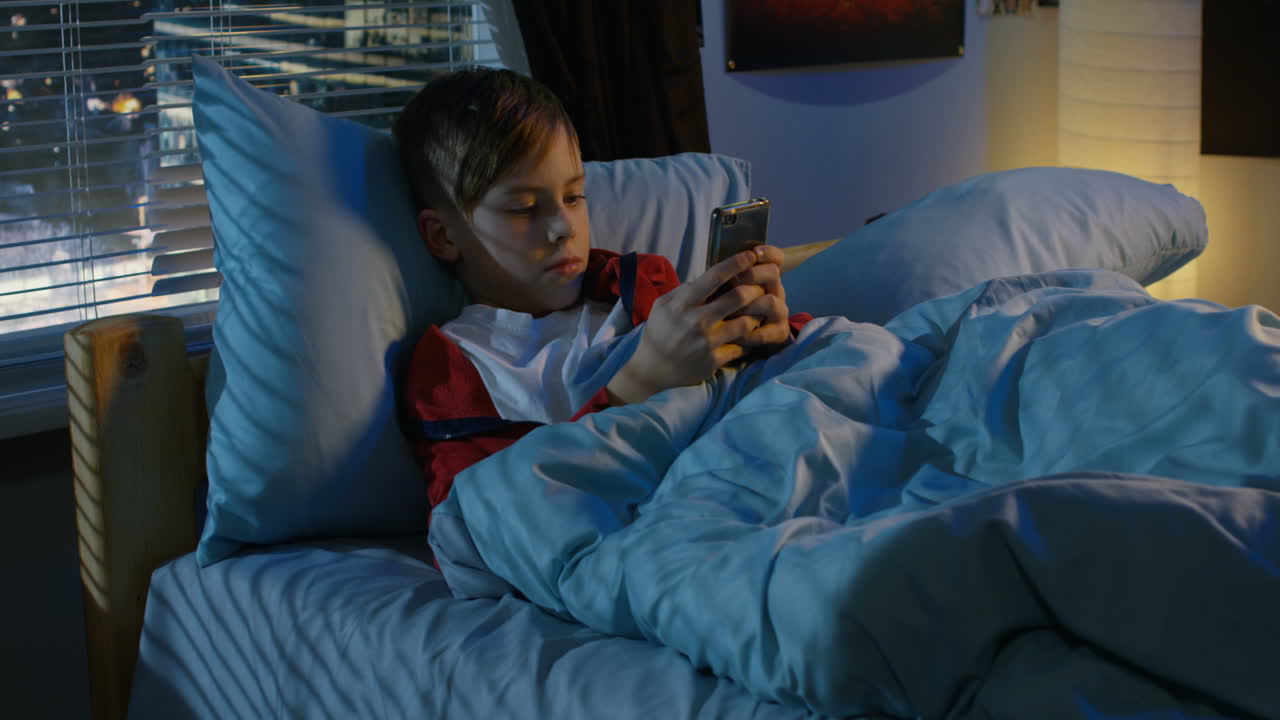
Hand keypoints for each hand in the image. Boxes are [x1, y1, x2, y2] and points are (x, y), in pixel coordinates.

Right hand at [606, 250, 768, 404]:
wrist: (654, 368)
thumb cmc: (660, 331)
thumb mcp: (663, 305)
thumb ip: (685, 290)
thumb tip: (709, 277)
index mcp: (682, 304)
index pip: (714, 277)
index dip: (736, 263)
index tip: (751, 255)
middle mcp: (696, 322)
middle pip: (738, 297)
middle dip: (754, 288)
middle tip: (761, 284)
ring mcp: (707, 343)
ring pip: (746, 322)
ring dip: (756, 313)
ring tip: (759, 309)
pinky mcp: (714, 360)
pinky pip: (742, 345)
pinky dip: (749, 338)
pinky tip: (751, 333)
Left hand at [722, 245, 789, 350]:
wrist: (737, 338)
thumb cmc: (725, 309)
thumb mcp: (723, 290)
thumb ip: (723, 278)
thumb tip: (712, 264)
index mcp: (765, 276)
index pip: (776, 257)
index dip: (768, 253)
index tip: (753, 252)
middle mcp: (775, 290)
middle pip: (773, 273)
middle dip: (752, 275)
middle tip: (734, 281)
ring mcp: (780, 311)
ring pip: (770, 302)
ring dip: (749, 306)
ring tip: (731, 312)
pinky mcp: (779, 332)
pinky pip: (765, 332)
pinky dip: (749, 334)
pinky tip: (735, 337)